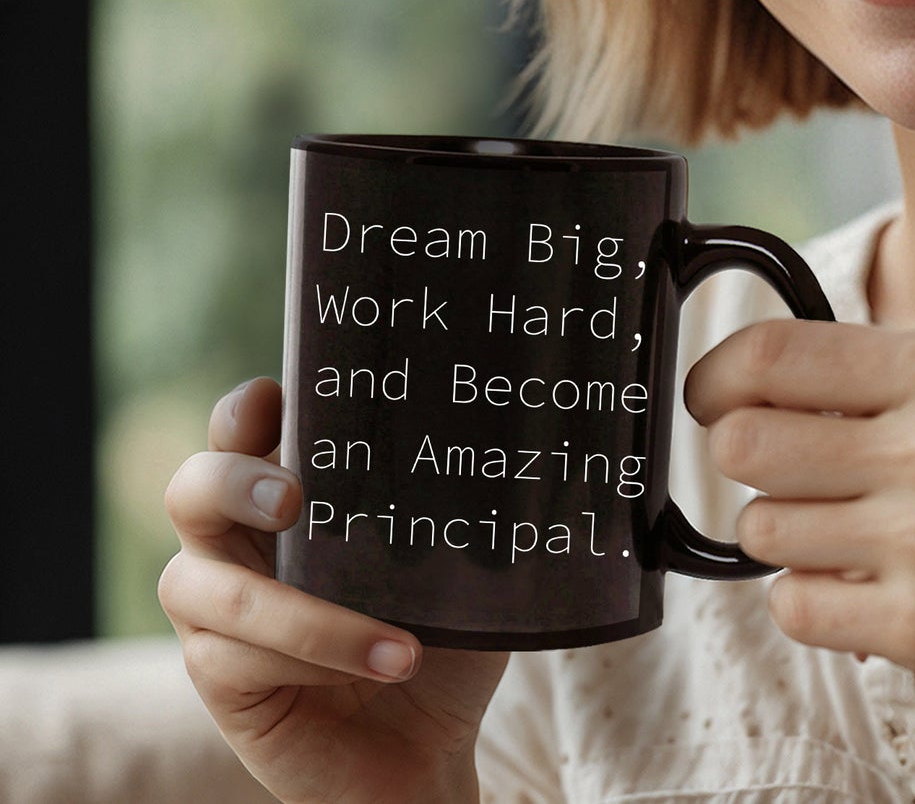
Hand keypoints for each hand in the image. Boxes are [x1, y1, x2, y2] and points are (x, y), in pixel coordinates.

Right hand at [160, 378, 506, 803]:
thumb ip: (446, 506)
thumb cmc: (438, 631)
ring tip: (402, 643)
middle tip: (294, 497)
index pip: (241, 427)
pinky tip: (380, 665)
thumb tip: (489, 447)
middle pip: (191, 487)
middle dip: (233, 481)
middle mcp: (236, 540)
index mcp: (286, 489)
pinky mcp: (217, 677)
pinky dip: (315, 661)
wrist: (427, 747)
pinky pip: (233, 659)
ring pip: (208, 588)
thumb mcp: (453, 559)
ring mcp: (215, 609)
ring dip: (306, 614)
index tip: (282, 401)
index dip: (247, 408)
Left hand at [685, 319, 914, 718]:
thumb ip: (881, 376)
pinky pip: (794, 606)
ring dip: (786, 532)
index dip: (714, 376)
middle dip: (744, 458)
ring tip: (848, 531)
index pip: (768, 355)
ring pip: (763, 528)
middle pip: (742, 444)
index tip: (706, 395)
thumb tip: (753, 380)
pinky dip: (811, 597)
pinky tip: (863, 585)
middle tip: (781, 471)